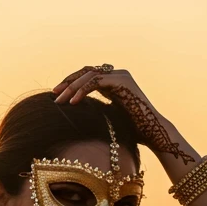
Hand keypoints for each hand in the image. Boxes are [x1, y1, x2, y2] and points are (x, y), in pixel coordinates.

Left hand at [51, 67, 195, 164]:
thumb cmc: (131, 133)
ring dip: (72, 87)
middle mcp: (117, 75)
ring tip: (60, 100)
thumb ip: (95, 111)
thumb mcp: (107, 119)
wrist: (152, 134)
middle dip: (68, 82)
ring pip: (90, 74)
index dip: (71, 83)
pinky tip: (72, 102)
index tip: (56, 95)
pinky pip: (97, 81)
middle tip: (54, 94)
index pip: (87, 75)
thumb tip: (75, 117)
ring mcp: (121, 76)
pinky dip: (83, 90)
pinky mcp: (122, 82)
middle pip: (86, 71)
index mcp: (113, 82)